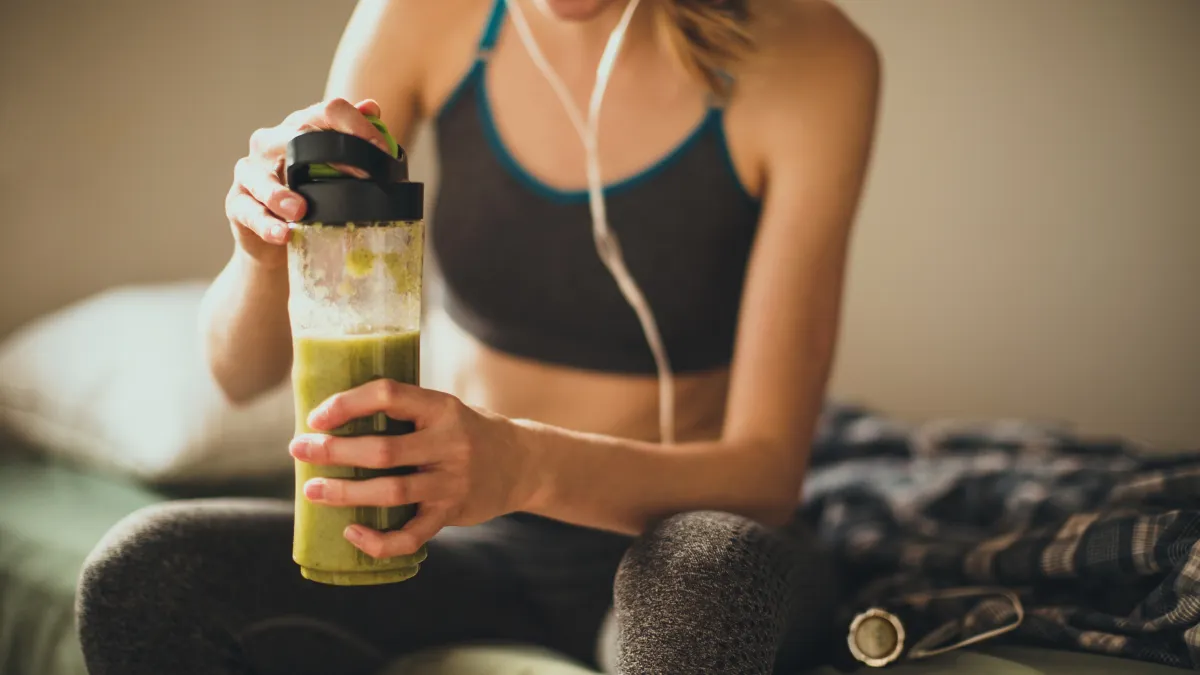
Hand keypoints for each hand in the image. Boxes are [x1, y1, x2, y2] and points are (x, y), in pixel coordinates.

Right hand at [224, 97, 390, 267]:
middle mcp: (270, 143)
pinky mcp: (237, 203)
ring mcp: (250, 173)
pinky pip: (250, 212)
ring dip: (280, 195)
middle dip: (326, 152)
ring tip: (300, 211)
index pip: (325, 112)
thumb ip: (350, 138)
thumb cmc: (308, 197)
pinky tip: (282, 234)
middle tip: (359, 176)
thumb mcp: (331, 169)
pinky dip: (266, 224)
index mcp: (297, 129)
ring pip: (262, 177)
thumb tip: (372, 107)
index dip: (355, 126)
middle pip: (294, 136)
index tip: (382, 151)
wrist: (276, 238)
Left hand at [288, 381, 540, 558]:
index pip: (389, 395)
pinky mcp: (453, 512)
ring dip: (346, 494)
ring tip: (313, 491)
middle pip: (384, 450)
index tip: (317, 416)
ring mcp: (452, 481)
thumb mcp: (443, 410)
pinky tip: (352, 533)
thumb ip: (403, 413)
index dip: (348, 403)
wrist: (523, 462)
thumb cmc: (466, 432)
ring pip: (393, 492)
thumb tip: (331, 420)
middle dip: (335, 451)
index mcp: (441, 407)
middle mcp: (450, 443)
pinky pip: (412, 535)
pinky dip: (379, 540)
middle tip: (299, 450)